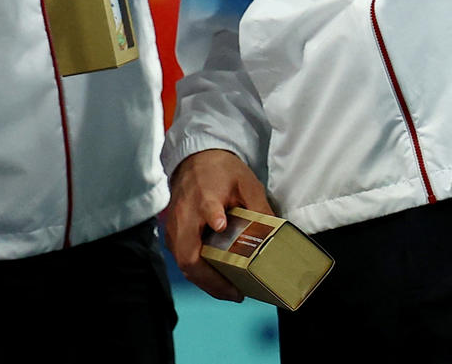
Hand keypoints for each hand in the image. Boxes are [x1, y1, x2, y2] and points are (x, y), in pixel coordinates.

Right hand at [162, 148, 275, 298]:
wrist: (196, 159)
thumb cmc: (221, 172)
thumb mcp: (247, 184)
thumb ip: (260, 210)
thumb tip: (279, 239)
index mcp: (205, 195)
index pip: (206, 207)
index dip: (213, 216)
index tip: (220, 225)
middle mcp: (185, 213)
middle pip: (188, 254)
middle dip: (211, 279)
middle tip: (236, 292)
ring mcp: (175, 225)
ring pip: (184, 262)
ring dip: (206, 281)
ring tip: (231, 292)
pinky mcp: (172, 233)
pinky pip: (183, 259)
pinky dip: (200, 274)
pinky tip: (218, 282)